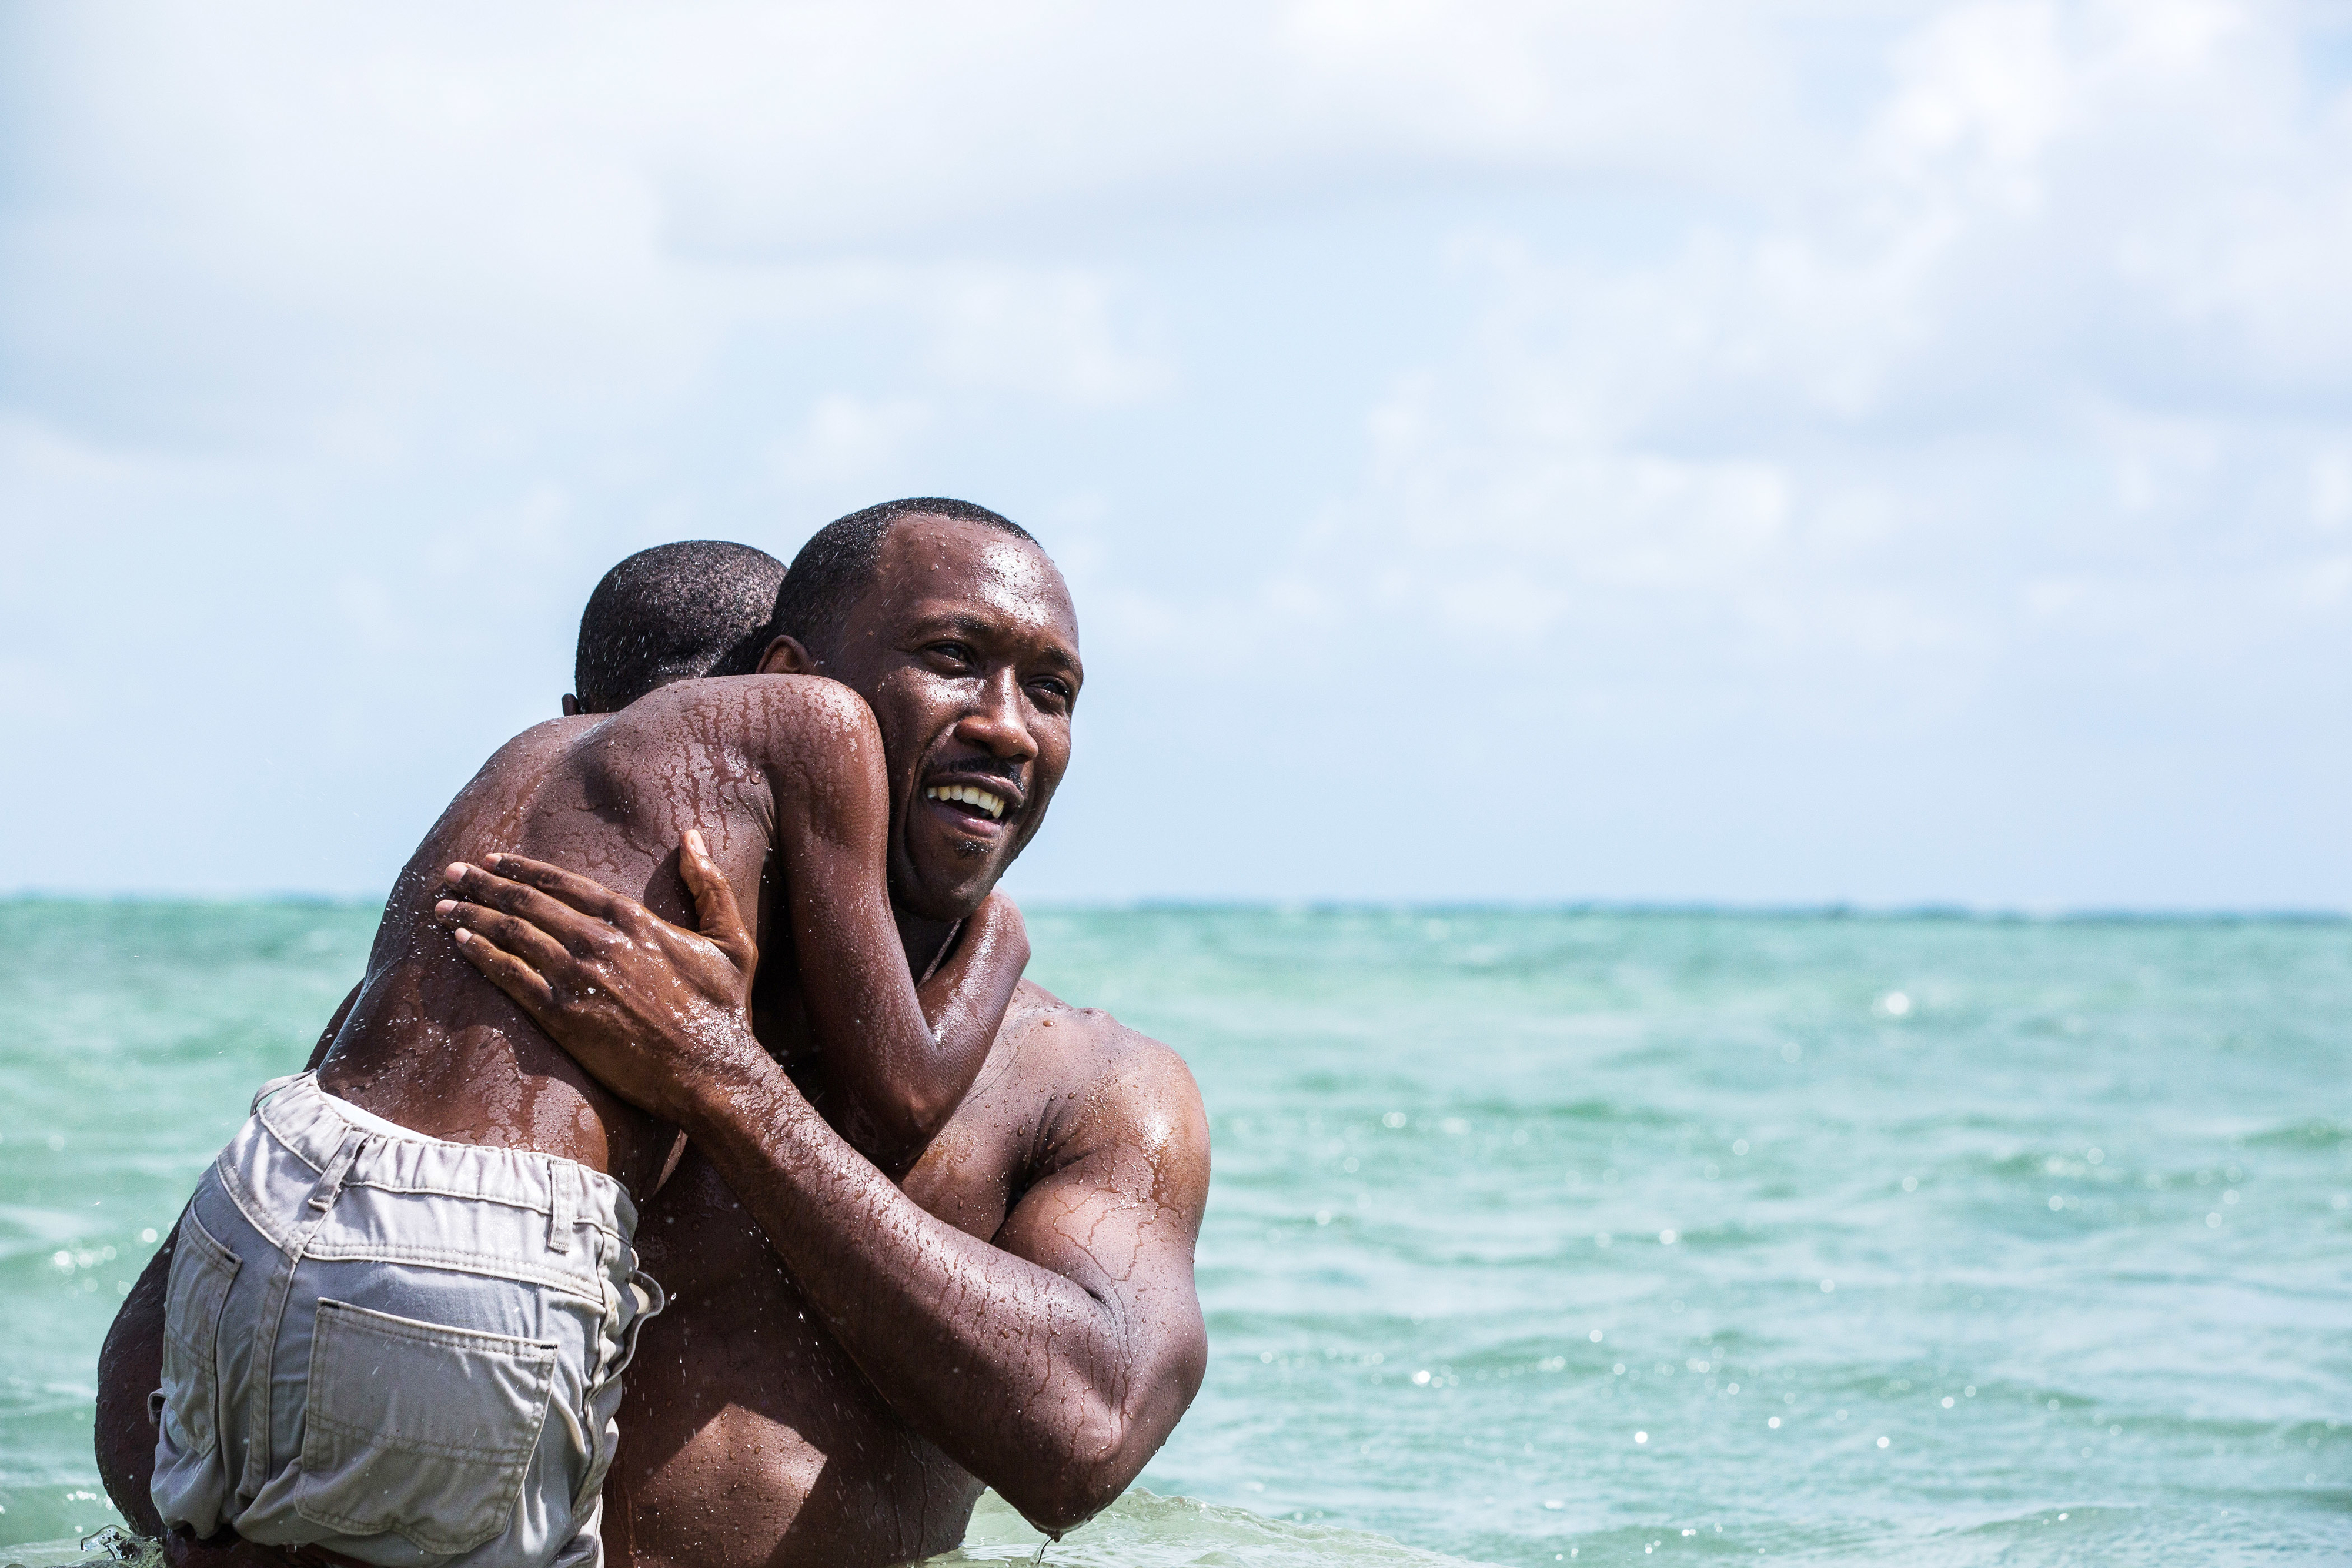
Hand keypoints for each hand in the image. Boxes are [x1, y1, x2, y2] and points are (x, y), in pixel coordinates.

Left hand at [434, 830, 762, 1124]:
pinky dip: (481, 955)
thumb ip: (710, 885)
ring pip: (512, 934)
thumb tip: (692, 836)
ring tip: (442, 906)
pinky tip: (459, 944)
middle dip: (484, 884)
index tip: (494, 860)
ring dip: (471, 915)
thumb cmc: (725, 1011)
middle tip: (453, 873)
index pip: (566, 883)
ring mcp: (579, 978)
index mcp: (635, 919)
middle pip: (528, 902)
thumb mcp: (732, 940)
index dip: (525, 868)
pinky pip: (510, 977)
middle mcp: (600, 941)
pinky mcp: (564, 1016)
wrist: (712, 1073)